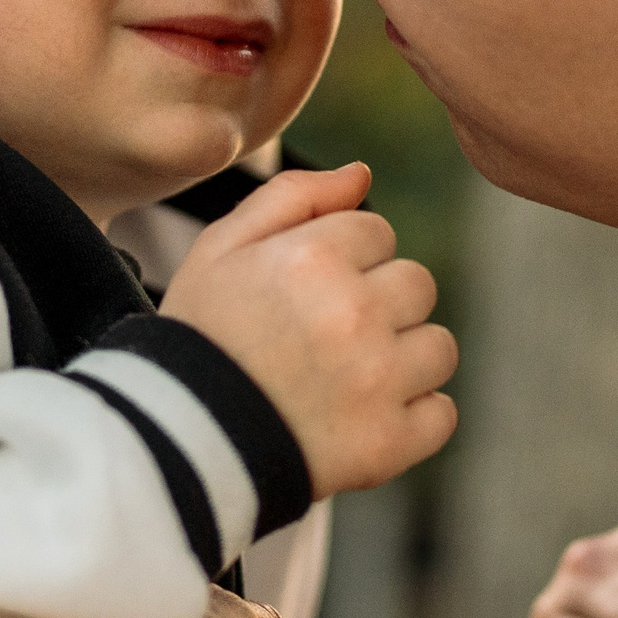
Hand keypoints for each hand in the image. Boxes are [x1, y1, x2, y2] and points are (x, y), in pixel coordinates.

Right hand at [159, 163, 458, 496]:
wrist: (175, 443)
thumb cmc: (199, 337)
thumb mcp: (220, 249)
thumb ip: (292, 197)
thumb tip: (362, 174)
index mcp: (314, 257)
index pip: (377, 232)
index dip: (342, 259)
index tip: (305, 292)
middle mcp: (355, 312)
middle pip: (417, 284)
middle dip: (380, 303)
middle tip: (326, 336)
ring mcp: (377, 381)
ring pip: (438, 347)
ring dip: (404, 359)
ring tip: (346, 378)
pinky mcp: (388, 443)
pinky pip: (442, 416)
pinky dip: (413, 418)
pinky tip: (364, 417)